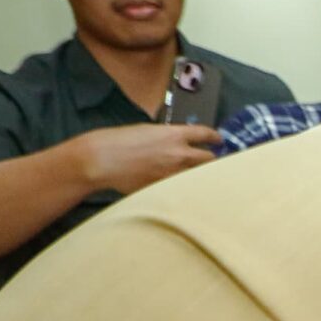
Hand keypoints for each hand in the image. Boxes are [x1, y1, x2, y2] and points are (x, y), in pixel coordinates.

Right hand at [79, 123, 218, 193]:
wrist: (102, 160)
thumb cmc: (118, 141)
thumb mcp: (146, 131)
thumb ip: (166, 138)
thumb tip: (176, 144)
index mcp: (174, 135)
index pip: (205, 134)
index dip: (215, 137)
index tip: (219, 140)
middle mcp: (180, 154)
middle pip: (210, 158)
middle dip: (212, 160)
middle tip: (212, 161)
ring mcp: (174, 174)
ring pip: (199, 176)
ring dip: (201, 175)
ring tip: (201, 177)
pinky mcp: (166, 188)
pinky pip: (182, 188)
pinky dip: (184, 187)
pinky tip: (182, 188)